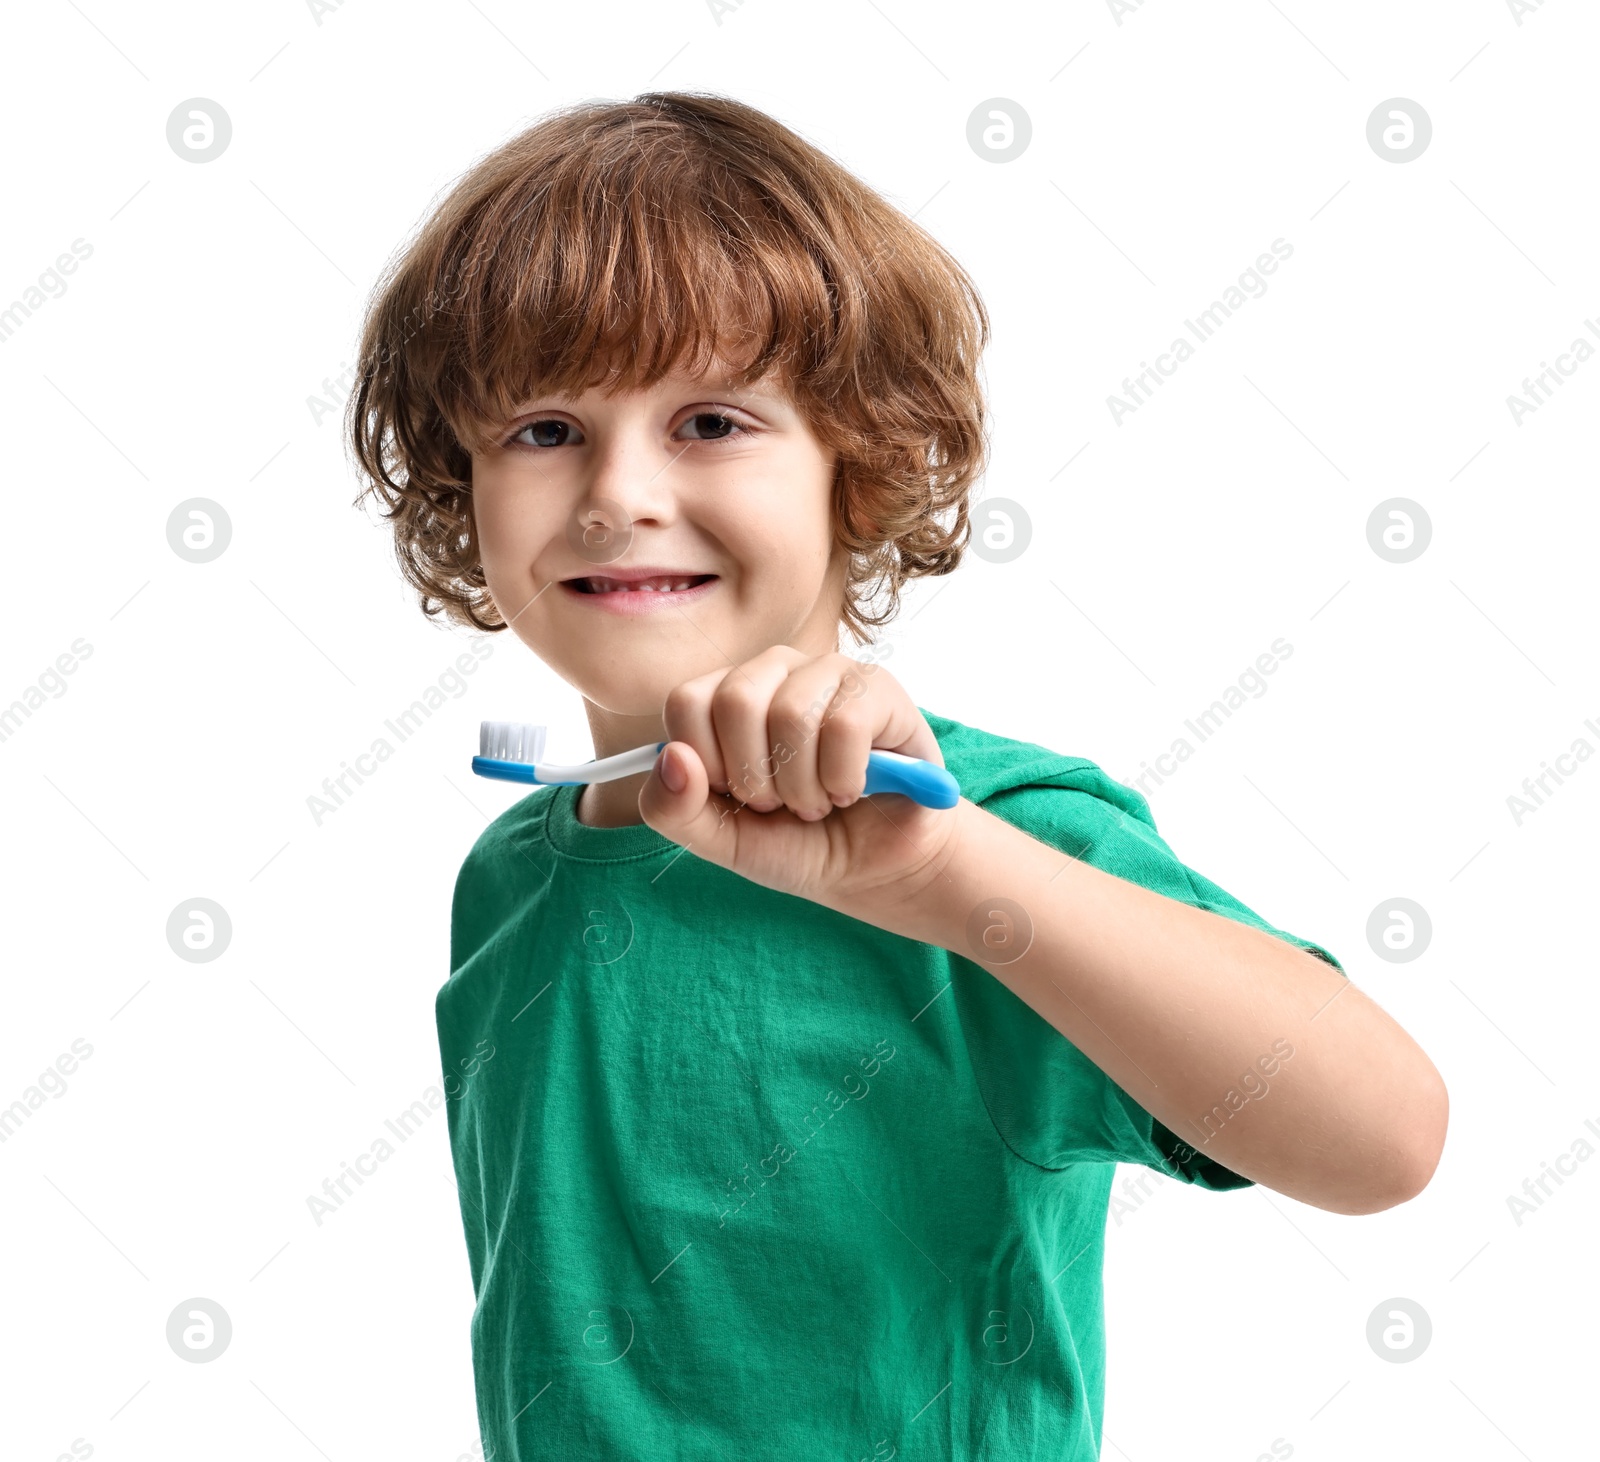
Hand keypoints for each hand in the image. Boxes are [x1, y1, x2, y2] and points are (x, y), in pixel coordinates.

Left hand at [636, 645, 964, 923]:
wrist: (873, 867)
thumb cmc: (798, 842)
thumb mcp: (722, 841)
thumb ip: (674, 810)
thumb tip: (672, 758)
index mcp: (726, 696)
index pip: (686, 703)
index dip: (708, 766)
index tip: (737, 797)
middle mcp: (774, 671)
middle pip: (736, 700)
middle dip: (757, 779)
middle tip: (781, 803)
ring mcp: (826, 673)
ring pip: (792, 714)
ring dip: (804, 787)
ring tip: (818, 802)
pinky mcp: (877, 688)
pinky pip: (844, 726)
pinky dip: (842, 779)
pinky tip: (851, 790)